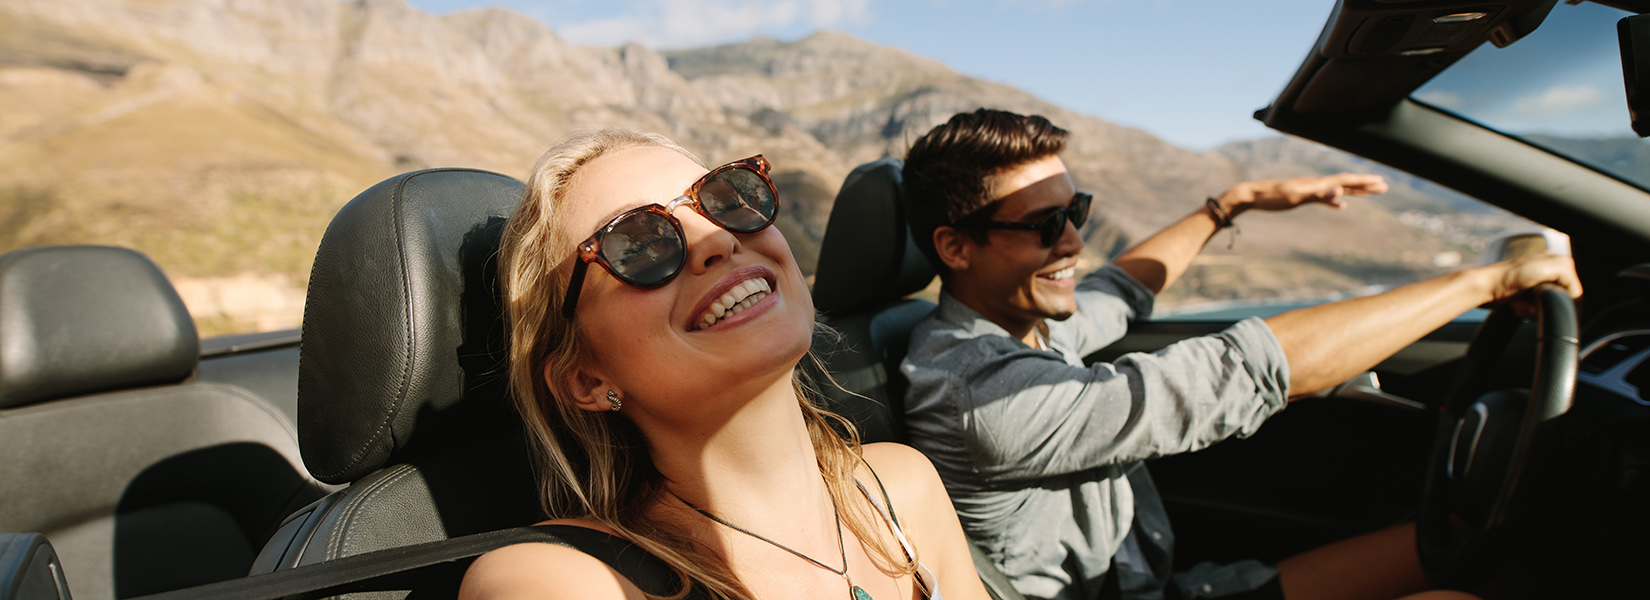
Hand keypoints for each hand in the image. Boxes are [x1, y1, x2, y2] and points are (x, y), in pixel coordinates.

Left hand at [1220, 173, 1388, 214]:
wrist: (1250, 196)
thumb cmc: (1271, 197)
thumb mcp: (1295, 197)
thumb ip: (1319, 195)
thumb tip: (1340, 193)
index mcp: (1316, 184)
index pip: (1346, 180)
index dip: (1364, 181)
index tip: (1382, 182)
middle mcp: (1315, 184)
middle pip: (1345, 182)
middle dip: (1365, 185)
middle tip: (1384, 186)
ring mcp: (1308, 190)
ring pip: (1337, 189)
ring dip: (1354, 191)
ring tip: (1370, 192)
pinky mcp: (1301, 196)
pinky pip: (1324, 198)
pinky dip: (1336, 201)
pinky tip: (1341, 206)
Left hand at [1483, 252, 1582, 315]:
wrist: (1483, 287)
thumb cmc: (1509, 276)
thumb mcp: (1548, 268)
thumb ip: (1568, 275)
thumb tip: (1574, 293)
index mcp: (1557, 262)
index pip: (1575, 290)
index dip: (1566, 302)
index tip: (1553, 308)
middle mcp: (1548, 270)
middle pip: (1561, 300)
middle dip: (1548, 307)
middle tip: (1532, 306)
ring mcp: (1536, 283)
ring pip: (1548, 307)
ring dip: (1535, 311)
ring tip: (1522, 306)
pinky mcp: (1525, 294)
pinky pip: (1535, 309)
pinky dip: (1527, 312)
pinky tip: (1517, 307)